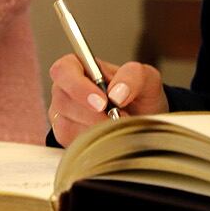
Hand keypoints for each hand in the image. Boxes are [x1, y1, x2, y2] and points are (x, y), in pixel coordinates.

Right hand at [47, 53, 165, 145]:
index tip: (102, 102)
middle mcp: (66, 90)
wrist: (143, 123)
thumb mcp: (146, 79)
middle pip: (63, 101)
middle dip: (93, 114)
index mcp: (80, 67)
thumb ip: (133, 76)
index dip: (78, 86)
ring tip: (117, 125)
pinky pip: (71, 143)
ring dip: (96, 129)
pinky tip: (108, 136)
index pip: (63, 70)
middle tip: (117, 118)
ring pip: (67, 125)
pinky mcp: (66, 137)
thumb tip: (116, 92)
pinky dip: (93, 142)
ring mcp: (63, 114)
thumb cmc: (139, 97)